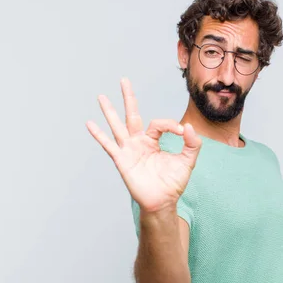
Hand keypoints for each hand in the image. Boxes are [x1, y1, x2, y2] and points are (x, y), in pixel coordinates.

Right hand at [86, 78, 201, 212]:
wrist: (163, 202)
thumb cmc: (173, 182)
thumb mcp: (188, 161)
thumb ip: (192, 144)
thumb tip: (188, 126)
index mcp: (153, 140)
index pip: (159, 123)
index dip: (172, 125)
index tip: (182, 133)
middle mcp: (139, 142)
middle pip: (132, 114)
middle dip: (129, 97)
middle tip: (124, 79)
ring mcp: (129, 150)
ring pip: (118, 126)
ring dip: (110, 111)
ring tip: (101, 96)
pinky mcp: (122, 160)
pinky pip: (109, 145)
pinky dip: (99, 135)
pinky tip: (90, 123)